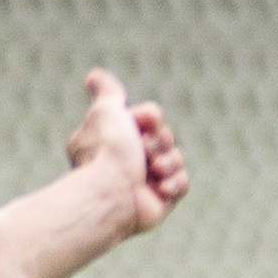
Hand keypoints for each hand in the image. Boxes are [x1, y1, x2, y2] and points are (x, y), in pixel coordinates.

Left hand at [63, 70, 185, 237]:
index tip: (145, 118)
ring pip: (176, 159)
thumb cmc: (107, 151)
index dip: (150, 117)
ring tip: (153, 170)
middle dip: (160, 140)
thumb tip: (95, 76)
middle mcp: (129, 160)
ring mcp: (146, 182)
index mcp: (116, 140)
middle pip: (165, 137)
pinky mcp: (161, 201)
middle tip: (145, 149)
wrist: (112, 193)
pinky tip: (161, 187)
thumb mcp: (105, 111)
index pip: (148, 119)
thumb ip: (107, 93)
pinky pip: (182, 183)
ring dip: (168, 161)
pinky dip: (174, 183)